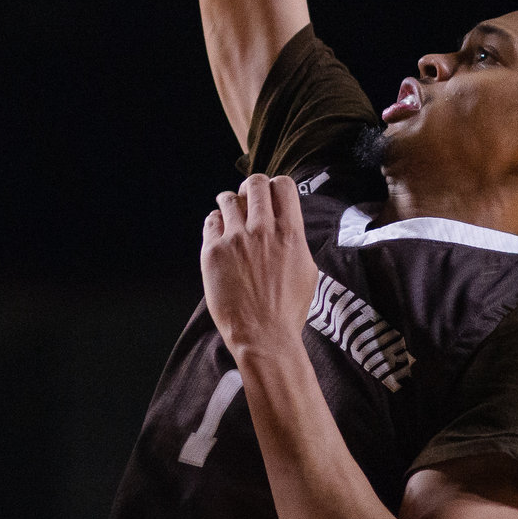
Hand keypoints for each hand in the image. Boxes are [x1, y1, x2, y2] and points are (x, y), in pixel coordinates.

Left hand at [200, 174, 318, 361]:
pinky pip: (211, 220)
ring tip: (230, 214)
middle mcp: (262, 230)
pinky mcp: (213, 250)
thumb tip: (287, 223)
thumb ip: (295, 241)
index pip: (284, 185)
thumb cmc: (287, 308)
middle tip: (248, 200)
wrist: (263, 334)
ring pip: (228, 198)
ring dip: (230, 202)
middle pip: (255, 183)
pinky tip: (220, 234)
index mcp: (290, 233)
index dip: (277, 186)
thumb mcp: (306, 270)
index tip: (271, 196)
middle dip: (252, 188)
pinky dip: (215, 222)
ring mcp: (235, 239)